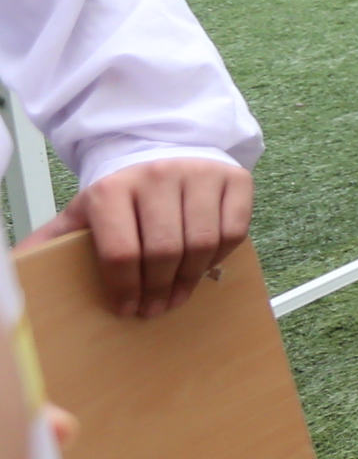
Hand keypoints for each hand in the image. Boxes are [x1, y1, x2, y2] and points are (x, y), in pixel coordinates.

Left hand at [33, 159, 252, 318]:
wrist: (163, 150)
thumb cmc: (123, 193)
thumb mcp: (83, 213)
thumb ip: (51, 241)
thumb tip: (12, 270)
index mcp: (112, 188)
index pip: (120, 251)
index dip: (124, 288)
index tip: (126, 308)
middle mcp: (158, 175)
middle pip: (164, 251)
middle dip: (158, 289)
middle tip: (154, 309)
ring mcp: (200, 175)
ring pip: (201, 244)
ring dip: (190, 280)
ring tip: (177, 296)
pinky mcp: (235, 179)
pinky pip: (234, 231)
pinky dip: (219, 256)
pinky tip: (202, 265)